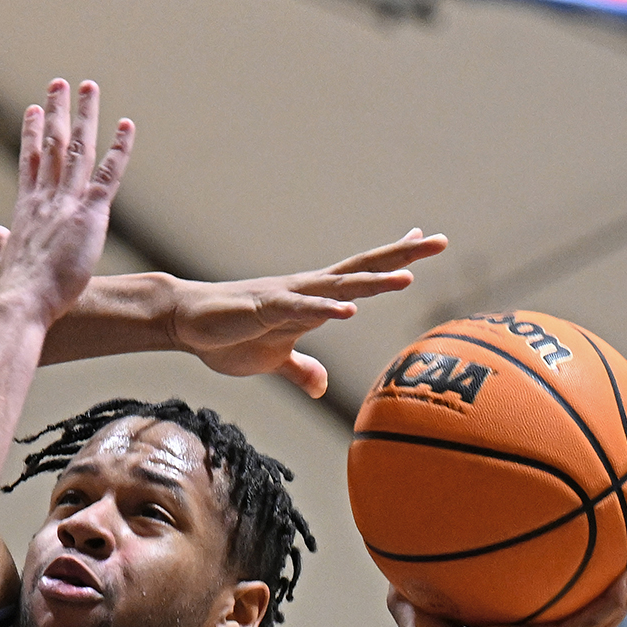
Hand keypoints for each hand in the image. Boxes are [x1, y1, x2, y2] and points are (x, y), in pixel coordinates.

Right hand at [0, 79, 133, 324]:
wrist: (22, 300)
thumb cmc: (16, 288)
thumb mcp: (6, 259)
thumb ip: (1, 242)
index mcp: (27, 209)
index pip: (30, 162)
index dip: (32, 134)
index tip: (33, 110)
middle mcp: (45, 198)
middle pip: (52, 145)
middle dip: (57, 111)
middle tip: (60, 83)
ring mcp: (67, 203)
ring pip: (77, 149)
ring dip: (84, 115)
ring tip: (88, 87)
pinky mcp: (89, 214)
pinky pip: (108, 174)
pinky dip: (118, 149)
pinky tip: (126, 125)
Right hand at [171, 230, 447, 397]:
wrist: (185, 322)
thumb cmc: (226, 336)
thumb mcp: (272, 360)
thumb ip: (300, 370)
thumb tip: (322, 387)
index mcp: (312, 299)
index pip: (361, 274)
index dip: (394, 258)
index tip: (428, 239)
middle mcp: (306, 289)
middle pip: (362, 269)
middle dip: (402, 255)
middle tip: (441, 241)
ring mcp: (287, 297)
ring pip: (337, 287)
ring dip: (372, 282)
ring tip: (409, 277)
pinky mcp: (263, 310)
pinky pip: (299, 310)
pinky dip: (324, 310)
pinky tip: (348, 311)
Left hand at [392, 569, 626, 626]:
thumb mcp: (420, 611)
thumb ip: (408, 589)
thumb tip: (389, 561)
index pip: (553, 621)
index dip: (571, 604)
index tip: (585, 580)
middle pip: (587, 624)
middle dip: (609, 602)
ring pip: (599, 625)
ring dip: (622, 602)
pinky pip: (591, 621)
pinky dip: (612, 603)